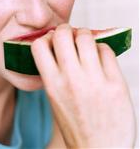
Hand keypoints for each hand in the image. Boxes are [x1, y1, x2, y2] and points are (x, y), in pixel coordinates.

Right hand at [31, 24, 135, 147]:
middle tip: (70, 35)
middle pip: (63, 34)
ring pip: (87, 37)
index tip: (52, 40)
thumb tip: (58, 44)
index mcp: (52, 84)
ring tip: (86, 44)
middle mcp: (71, 80)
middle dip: (66, 30)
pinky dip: (102, 49)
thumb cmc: (76, 125)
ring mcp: (94, 81)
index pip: (39, 45)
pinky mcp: (116, 83)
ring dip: (85, 36)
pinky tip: (101, 58)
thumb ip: (54, 72)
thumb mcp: (55, 99)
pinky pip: (107, 50)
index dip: (45, 38)